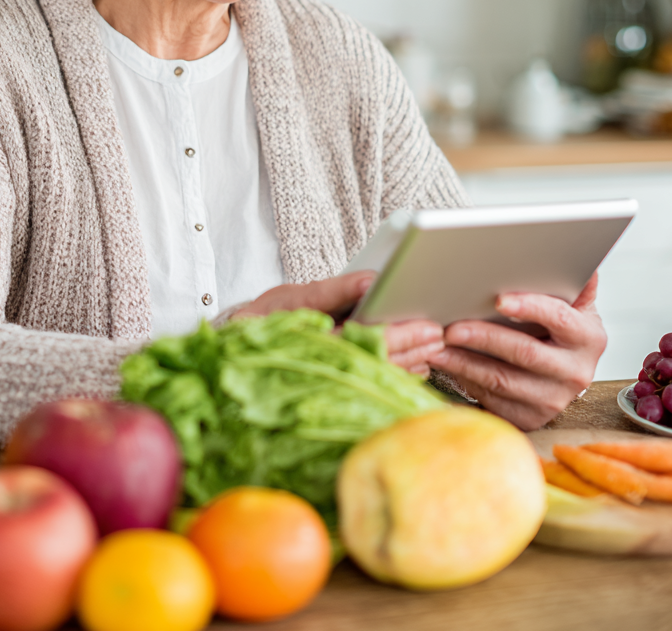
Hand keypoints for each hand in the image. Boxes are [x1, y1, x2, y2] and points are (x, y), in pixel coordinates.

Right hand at [233, 273, 445, 374]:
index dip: (398, 336)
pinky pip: (369, 384)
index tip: (425, 327)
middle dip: (410, 348)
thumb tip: (370, 281)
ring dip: (407, 362)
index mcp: (312, 346)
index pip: (364, 342)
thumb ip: (330, 292)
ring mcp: (328, 385)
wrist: (233, 354)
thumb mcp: (290, 299)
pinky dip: (394, 373)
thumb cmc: (259, 323)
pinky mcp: (332, 390)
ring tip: (431, 346)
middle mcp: (322, 371)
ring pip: (376, 375)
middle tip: (437, 334)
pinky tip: (414, 365)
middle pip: (377, 361)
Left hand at [426, 273, 605, 430]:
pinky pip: (492, 398)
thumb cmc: (560, 330)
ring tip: (437, 345)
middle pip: (524, 353)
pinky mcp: (530, 417)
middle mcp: (575, 372)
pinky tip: (446, 363)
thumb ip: (573, 283)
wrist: (564, 372)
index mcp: (588, 337)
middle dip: (483, 337)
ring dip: (464, 361)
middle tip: (451, 327)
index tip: (500, 299)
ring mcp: (553, 399)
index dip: (529, 307)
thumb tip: (578, 259)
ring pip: (501, 380)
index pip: (558, 318)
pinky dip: (465, 379)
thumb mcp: (574, 305)